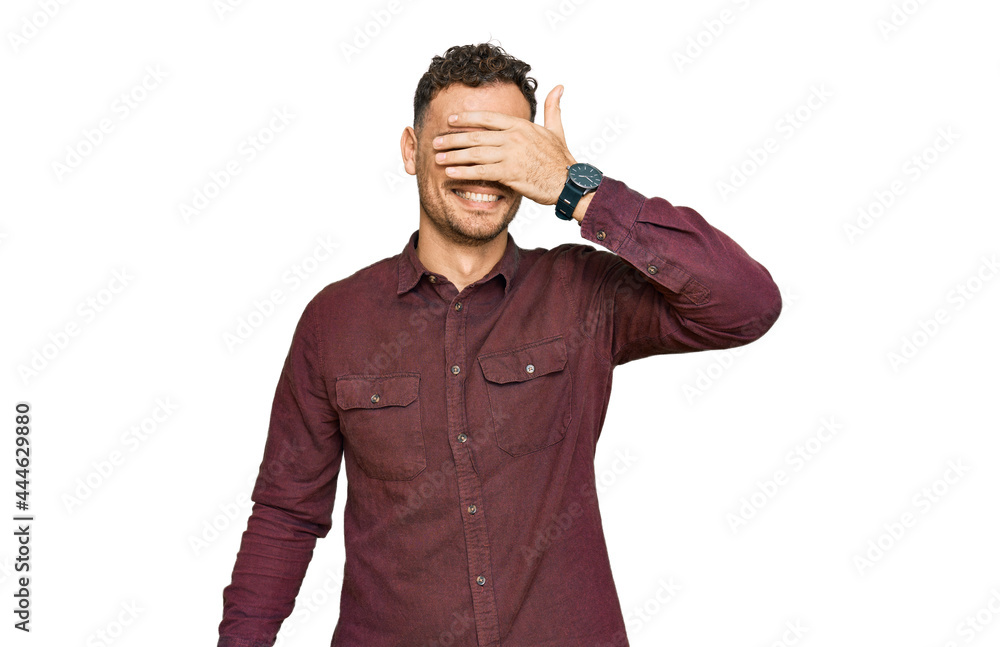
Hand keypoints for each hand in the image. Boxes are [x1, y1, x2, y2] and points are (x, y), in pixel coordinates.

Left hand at [431, 85, 576, 204]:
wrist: (569, 182)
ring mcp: (510, 155)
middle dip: (452, 138)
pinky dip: (464, 171)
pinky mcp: (510, 174)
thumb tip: (558, 87)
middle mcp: (513, 138)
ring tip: (437, 157)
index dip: (466, 118)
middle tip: (436, 141)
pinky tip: (450, 172)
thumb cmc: (561, 159)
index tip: (450, 119)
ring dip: (453, 155)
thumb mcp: (556, 129)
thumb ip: (552, 108)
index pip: (487, 118)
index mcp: (521, 126)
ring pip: (474, 153)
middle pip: (475, 136)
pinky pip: (481, 171)